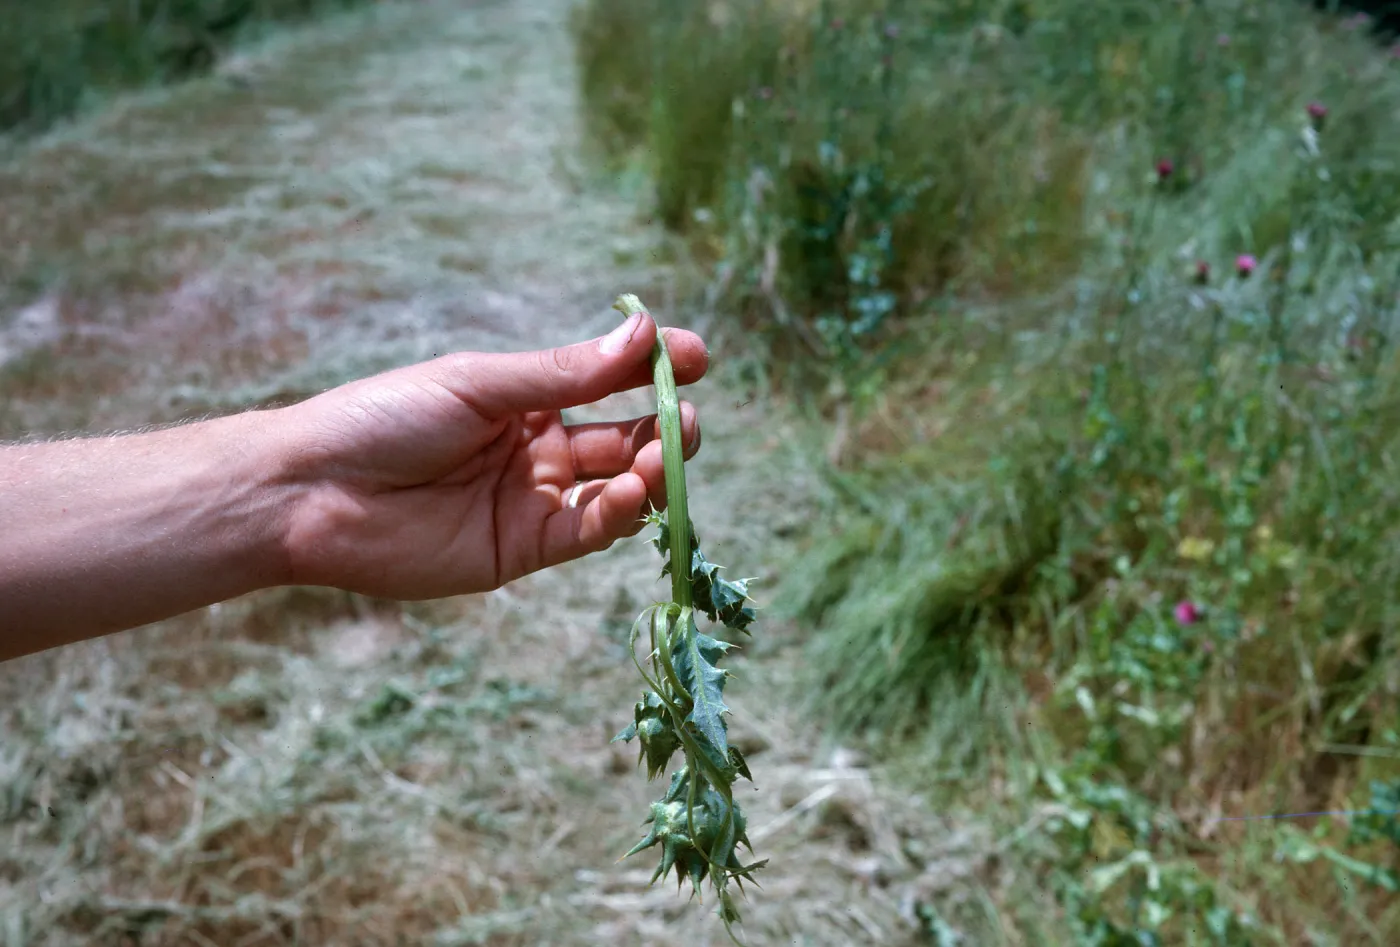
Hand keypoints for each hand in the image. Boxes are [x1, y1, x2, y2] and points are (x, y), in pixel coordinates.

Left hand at [278, 311, 707, 598]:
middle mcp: (538, 449)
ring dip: (648, 473)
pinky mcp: (522, 550)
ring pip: (615, 490)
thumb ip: (565, 373)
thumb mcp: (480, 383)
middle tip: (688, 418)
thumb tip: (645, 331)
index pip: (608, 382)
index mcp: (525, 399)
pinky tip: (629, 494)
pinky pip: (586, 533)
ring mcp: (533, 501)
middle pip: (623, 439)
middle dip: (663, 428)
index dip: (656, 371)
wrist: (312, 491)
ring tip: (660, 458)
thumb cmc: (385, 418)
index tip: (698, 356)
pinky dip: (617, 516)